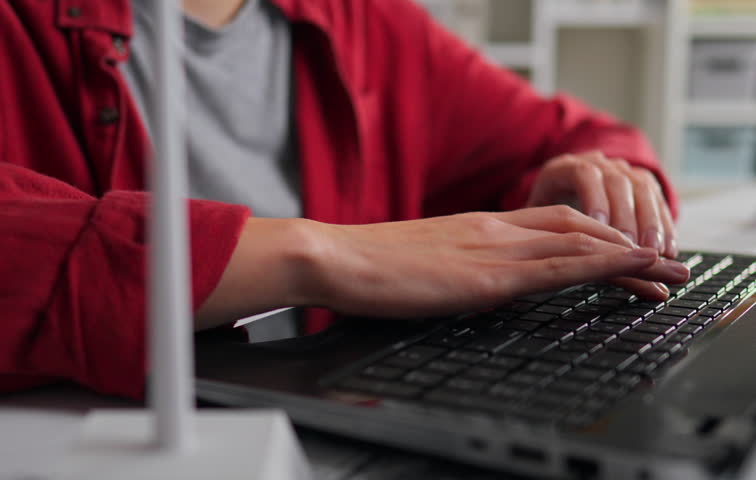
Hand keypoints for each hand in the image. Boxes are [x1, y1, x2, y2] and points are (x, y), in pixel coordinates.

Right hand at [198, 206, 688, 327]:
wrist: (336, 257)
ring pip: (578, 242)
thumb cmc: (369, 266)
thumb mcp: (424, 261)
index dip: (596, 236)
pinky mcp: (485, 274)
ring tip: (664, 269)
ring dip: (627, 254)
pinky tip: (625, 270)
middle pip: (577, 227)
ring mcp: (491, 247)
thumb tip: (473, 283)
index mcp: (477, 227)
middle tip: (662, 261)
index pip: (552, 223)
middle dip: (625, 244)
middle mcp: (493, 229)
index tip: (624, 252)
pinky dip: (599, 265)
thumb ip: (457, 267)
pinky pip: (556, 266)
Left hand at [526, 151, 676, 258]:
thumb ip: (537, 224)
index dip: (593, 198)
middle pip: (618, 183)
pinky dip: (665, 225)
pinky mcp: (643, 185)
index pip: (583, 174)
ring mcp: (624, 171)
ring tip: (655, 252)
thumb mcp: (535, 213)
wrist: (564, 185)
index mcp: (566, 166)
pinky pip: (658, 201)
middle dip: (626, 218)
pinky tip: (669, 248)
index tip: (599, 225)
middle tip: (631, 248)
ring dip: (651, 223)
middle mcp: (599, 163)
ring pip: (642, 191)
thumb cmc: (545, 208)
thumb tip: (539, 250)